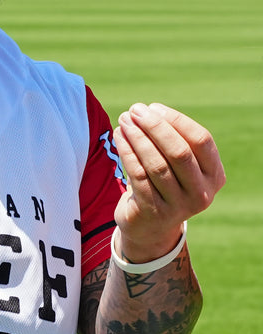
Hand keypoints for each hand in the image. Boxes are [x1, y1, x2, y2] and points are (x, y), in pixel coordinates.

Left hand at [113, 103, 224, 261]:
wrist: (149, 226)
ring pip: (156, 164)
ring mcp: (178, 206)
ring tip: (123, 121)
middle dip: (154, 127)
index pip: (201, 140)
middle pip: (179, 152)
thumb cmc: (163, 184)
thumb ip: (172, 140)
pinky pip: (138, 176)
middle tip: (134, 111)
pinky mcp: (154, 212)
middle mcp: (202, 193)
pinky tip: (119, 138)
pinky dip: (127, 153)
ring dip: (137, 138)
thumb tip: (148, 110)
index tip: (152, 107)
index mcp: (214, 175)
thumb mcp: (178, 166)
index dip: (175, 120)